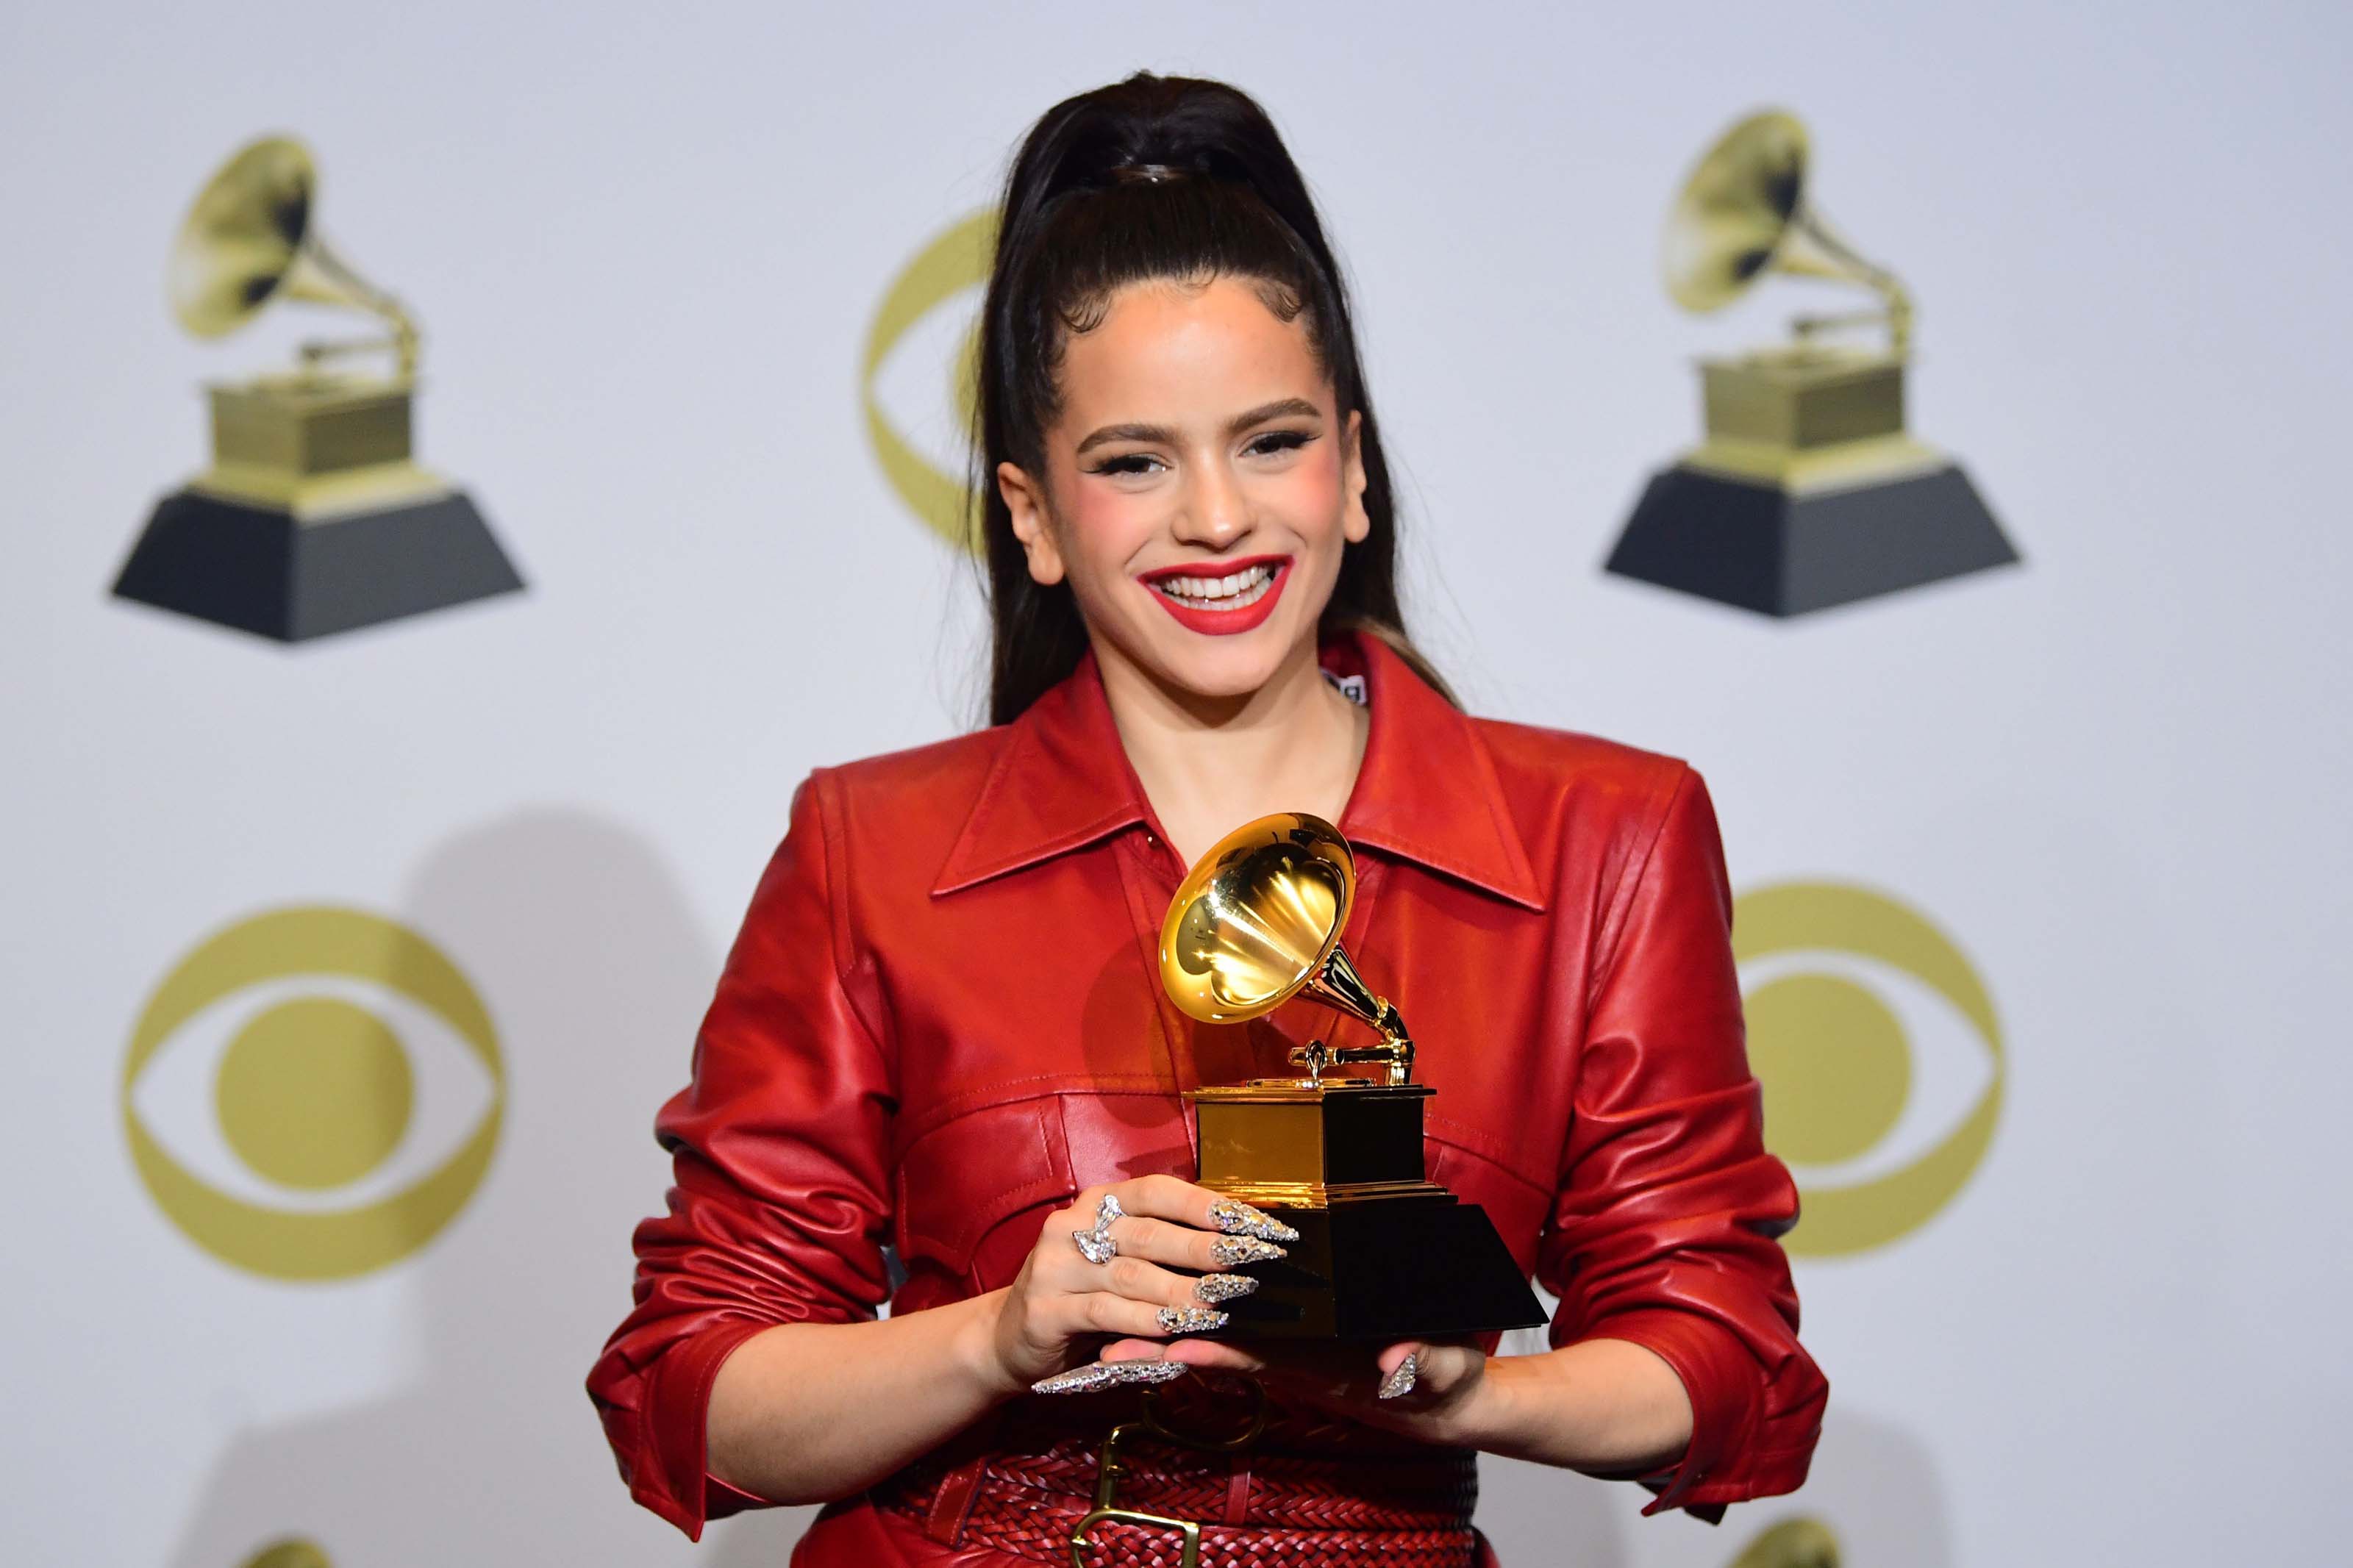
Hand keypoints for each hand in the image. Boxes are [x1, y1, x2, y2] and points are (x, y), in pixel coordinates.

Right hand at [978, 1174, 1297, 1393]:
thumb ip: (1163, 1255)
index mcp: (1098, 1202)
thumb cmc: (1082, 1295)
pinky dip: (1144, 1321)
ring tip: (1223, 1303)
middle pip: (1150, 1232)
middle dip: (1206, 1249)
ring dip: (1182, 1291)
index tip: (1251, 1222)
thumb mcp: (1119, 1264)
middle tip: (1250, 1264)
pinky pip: (1105, 1312)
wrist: (1008, 1336)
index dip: (1204, 1204)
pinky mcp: (1046, 1308)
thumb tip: (1235, 1251)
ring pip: (1131, 1274)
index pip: (1157, 1191)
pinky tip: (1175, 1328)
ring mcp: (1055, 1265)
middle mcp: (1073, 1224)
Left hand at [1119, 1334, 1491, 1443]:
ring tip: (1111, 1342)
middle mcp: (1296, 1359)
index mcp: (1323, 1364)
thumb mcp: (1439, 1373)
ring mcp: (1293, 1352)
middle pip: (1223, 1349)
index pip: (1260, 1354)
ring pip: (1224, 1340)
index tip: (1172, 1344)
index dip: (1216, 1349)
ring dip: (1171, 1339)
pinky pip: (1244, 1337)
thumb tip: (1397, 1363)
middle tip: (1107, 1350)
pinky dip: (1206, 1329)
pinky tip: (1169, 1322)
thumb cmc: (1444, 1383)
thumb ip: (1420, 1365)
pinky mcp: (1298, 1345)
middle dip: (1168, 1347)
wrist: (1448, 1398)